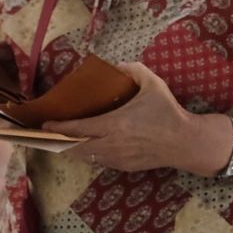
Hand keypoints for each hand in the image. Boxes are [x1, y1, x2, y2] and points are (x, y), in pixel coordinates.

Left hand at [46, 62, 231, 174]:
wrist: (187, 142)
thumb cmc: (168, 112)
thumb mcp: (153, 84)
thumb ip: (132, 70)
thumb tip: (116, 65)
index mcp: (115, 124)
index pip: (79, 128)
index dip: (59, 127)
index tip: (45, 125)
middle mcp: (113, 144)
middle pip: (76, 147)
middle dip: (60, 142)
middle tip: (49, 134)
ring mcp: (119, 158)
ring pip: (87, 157)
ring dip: (73, 150)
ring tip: (62, 141)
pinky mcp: (126, 167)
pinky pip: (100, 162)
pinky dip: (89, 156)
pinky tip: (86, 148)